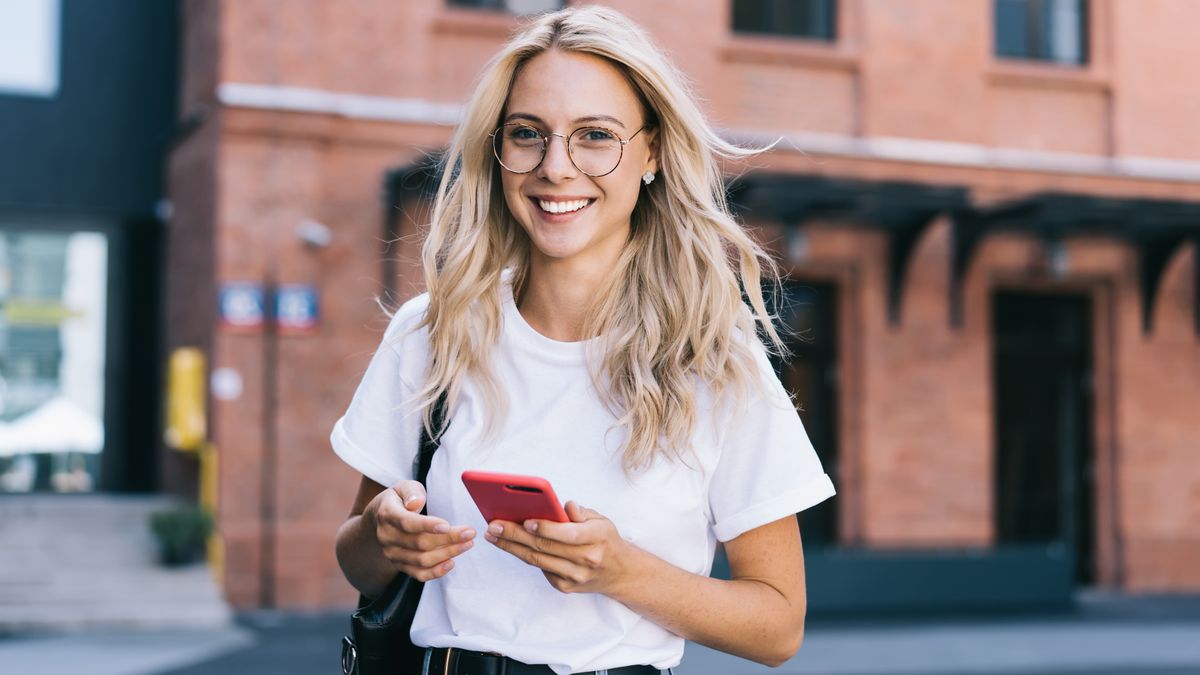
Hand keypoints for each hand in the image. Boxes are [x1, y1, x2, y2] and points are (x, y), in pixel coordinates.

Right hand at [366, 480, 475, 581]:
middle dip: (448, 538)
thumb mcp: (404, 487)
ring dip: (448, 553)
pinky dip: (436, 571)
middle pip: (420, 543)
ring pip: (422, 559)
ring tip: (467, 544)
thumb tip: (416, 503)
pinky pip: (418, 574)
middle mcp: (387, 536)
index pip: (407, 522)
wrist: (382, 517)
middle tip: (470, 532)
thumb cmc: (400, 499)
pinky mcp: (399, 565)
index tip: (447, 525)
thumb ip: (412, 492)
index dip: (427, 525)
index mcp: (387, 514)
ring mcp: (392, 553)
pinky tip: (451, 562)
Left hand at [484, 500, 638, 594]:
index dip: (546, 528)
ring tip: (493, 535)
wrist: (620, 573)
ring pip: (537, 560)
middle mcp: (585, 560)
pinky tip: (509, 545)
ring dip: (511, 547)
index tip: (526, 520)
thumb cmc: (605, 540)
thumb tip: (560, 506)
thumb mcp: (601, 519)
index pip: (567, 534)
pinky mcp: (565, 586)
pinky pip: (540, 568)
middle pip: (545, 547)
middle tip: (494, 525)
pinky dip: (524, 555)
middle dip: (515, 535)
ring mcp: (574, 576)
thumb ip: (580, 512)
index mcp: (597, 538)